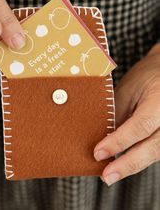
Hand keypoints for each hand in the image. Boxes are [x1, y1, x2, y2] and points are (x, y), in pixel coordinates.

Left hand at [93, 43, 159, 184]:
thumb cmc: (145, 77)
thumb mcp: (128, 89)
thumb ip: (118, 113)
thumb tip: (101, 138)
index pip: (141, 125)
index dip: (119, 141)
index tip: (99, 153)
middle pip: (153, 147)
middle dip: (128, 164)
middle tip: (106, 176)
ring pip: (156, 153)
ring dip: (133, 164)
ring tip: (112, 173)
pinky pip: (157, 151)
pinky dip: (141, 158)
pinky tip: (125, 163)